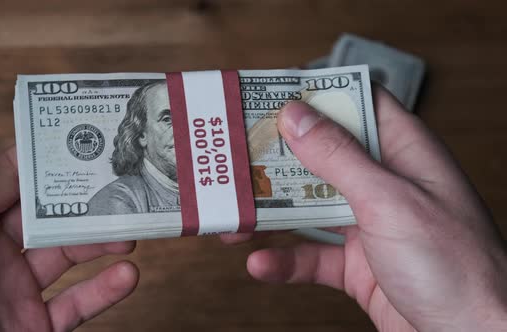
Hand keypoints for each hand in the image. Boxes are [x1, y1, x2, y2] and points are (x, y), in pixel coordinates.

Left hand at [0, 127, 138, 331]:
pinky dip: (103, 291)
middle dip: (84, 201)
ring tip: (131, 230)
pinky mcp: (31, 328)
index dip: (41, 160)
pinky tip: (127, 276)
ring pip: (68, 257)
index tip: (78, 140)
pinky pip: (74, 306)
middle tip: (119, 185)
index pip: (7, 180)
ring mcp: (13, 292)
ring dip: (102, 242)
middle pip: (48, 217)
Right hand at [223, 87, 506, 330]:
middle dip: (279, 159)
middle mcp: (384, 184)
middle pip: (322, 157)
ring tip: (234, 215)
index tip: (271, 95)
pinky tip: (261, 262)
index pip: (356, 105)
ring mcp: (369, 225)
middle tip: (238, 158)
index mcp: (404, 153)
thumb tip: (297, 115)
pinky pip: (311, 255)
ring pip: (310, 207)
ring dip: (271, 213)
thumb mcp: (389, 201)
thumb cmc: (457, 267)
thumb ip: (340, 158)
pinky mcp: (357, 265)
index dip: (316, 95)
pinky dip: (285, 260)